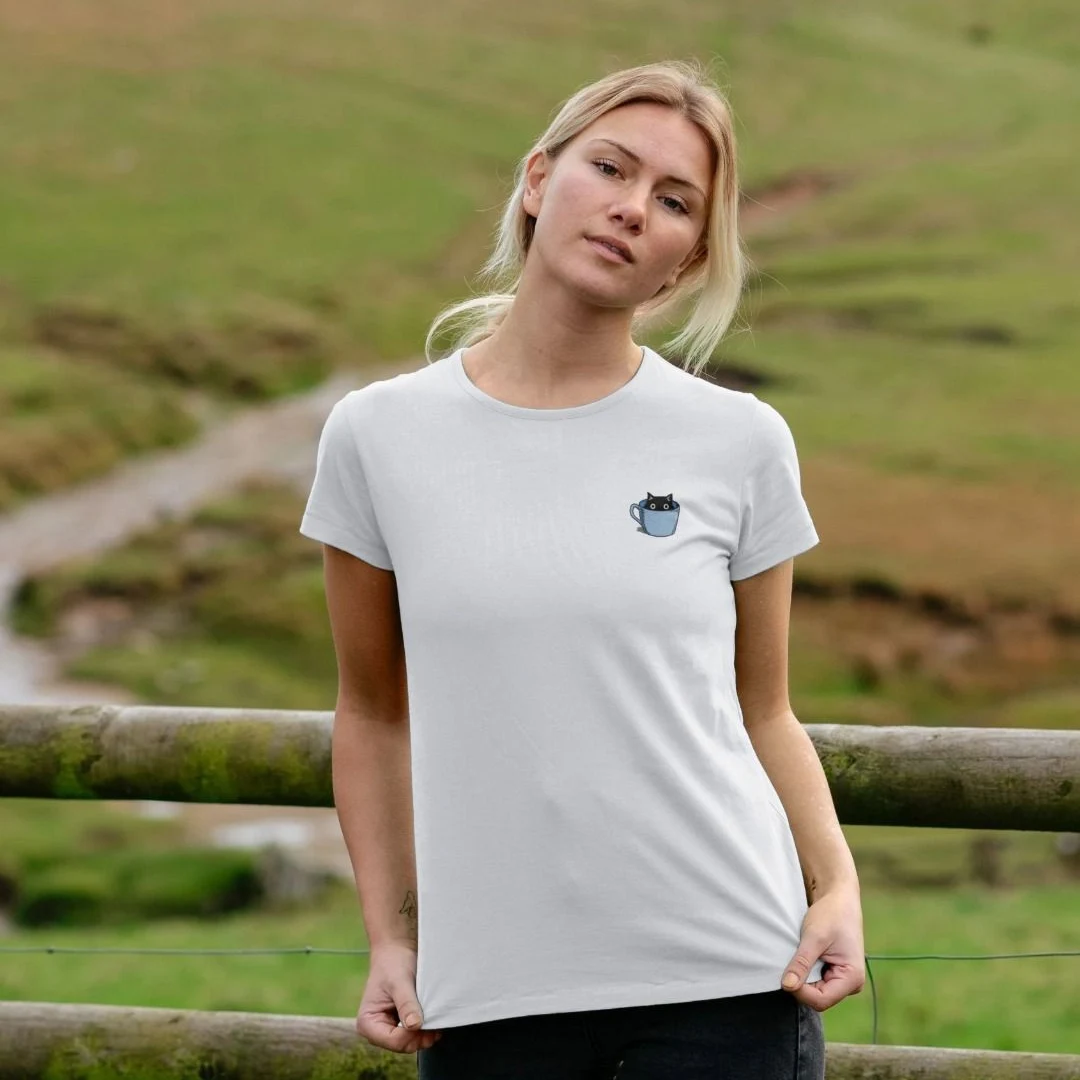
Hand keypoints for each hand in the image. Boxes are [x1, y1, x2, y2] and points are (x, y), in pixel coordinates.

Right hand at [355, 941, 443, 1053]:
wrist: (396, 950)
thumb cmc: (393, 963)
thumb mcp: (400, 982)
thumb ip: (406, 1004)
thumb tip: (414, 1026)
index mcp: (367, 1022)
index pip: (393, 1041)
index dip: (413, 1034)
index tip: (428, 1020)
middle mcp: (375, 1030)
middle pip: (403, 1045)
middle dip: (421, 1035)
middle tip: (437, 1019)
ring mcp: (387, 1029)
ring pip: (410, 1043)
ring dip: (424, 1033)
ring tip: (435, 1016)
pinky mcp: (398, 1025)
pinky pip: (413, 1035)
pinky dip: (424, 1029)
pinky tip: (432, 1018)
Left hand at [781, 884, 865, 1010]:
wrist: (839, 899)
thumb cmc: (831, 914)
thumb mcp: (814, 937)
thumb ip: (802, 963)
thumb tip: (787, 986)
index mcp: (852, 978)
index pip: (821, 1000)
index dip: (800, 991)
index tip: (785, 975)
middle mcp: (850, 984)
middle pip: (817, 998)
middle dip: (801, 984)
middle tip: (791, 961)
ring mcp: (841, 979)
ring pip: (814, 990)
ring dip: (802, 977)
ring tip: (799, 955)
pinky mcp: (833, 972)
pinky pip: (815, 981)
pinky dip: (805, 972)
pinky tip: (802, 957)